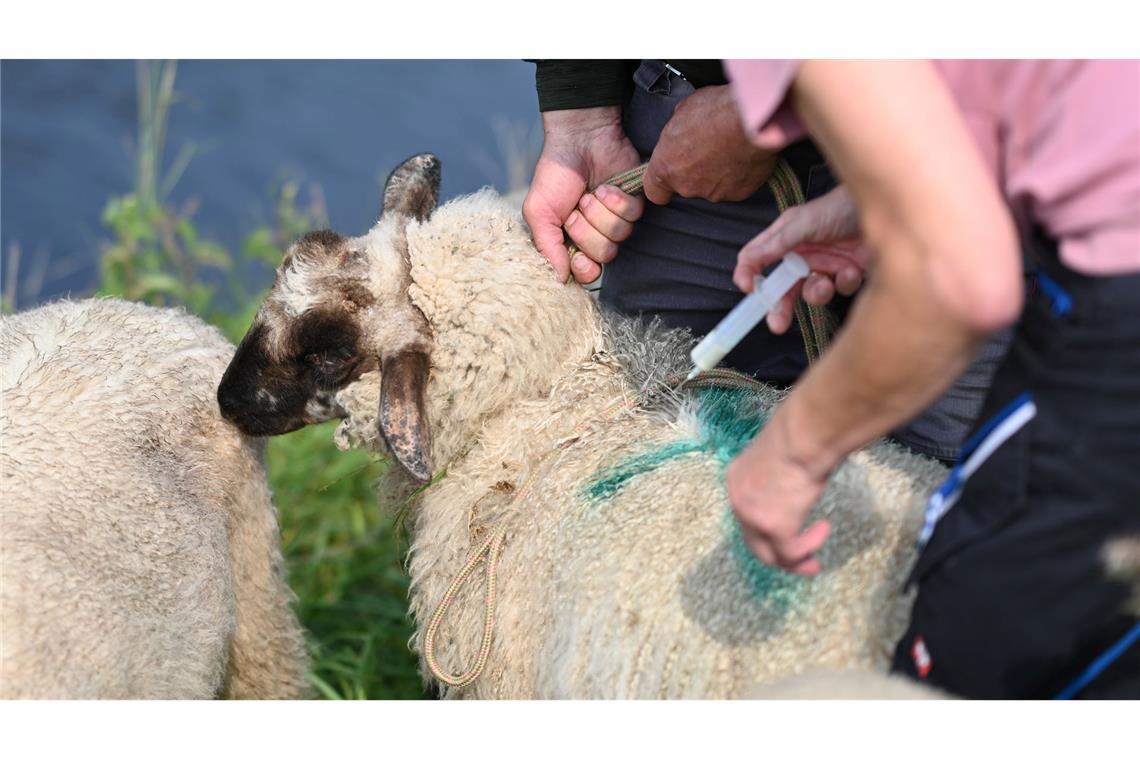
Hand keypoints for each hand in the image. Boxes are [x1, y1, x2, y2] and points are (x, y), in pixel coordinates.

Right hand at [522, 107, 644, 282]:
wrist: (577, 140)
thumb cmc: (555, 175)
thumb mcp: (539, 212)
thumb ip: (547, 248)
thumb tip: (559, 279)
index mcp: (572, 241)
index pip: (587, 273)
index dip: (584, 269)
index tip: (576, 257)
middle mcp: (597, 234)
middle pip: (604, 256)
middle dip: (587, 231)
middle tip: (576, 210)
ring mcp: (617, 219)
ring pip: (619, 236)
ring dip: (600, 212)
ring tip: (589, 194)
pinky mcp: (634, 202)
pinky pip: (633, 216)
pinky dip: (616, 200)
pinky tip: (606, 187)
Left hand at [643, 85, 778, 205]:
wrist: (752, 120)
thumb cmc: (715, 110)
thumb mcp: (684, 110)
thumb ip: (678, 129)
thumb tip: (683, 128)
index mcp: (666, 167)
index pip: (654, 191)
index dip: (662, 183)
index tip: (670, 172)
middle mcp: (687, 186)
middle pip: (686, 185)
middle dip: (695, 170)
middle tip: (708, 147)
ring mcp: (713, 193)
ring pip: (711, 187)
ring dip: (717, 172)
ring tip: (729, 148)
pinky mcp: (739, 194)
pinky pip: (735, 186)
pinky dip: (738, 175)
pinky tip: (743, 155)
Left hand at [726, 405, 833, 575]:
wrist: (805, 436)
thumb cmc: (799, 436)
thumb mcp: (780, 457)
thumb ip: (779, 475)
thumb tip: (795, 483)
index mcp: (737, 478)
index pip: (748, 515)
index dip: (767, 530)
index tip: (791, 534)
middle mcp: (738, 500)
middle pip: (754, 541)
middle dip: (779, 556)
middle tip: (805, 562)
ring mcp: (752, 516)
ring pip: (771, 554)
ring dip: (794, 561)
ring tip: (814, 563)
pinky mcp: (773, 527)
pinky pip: (791, 551)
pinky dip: (809, 546)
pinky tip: (823, 529)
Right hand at [733, 185, 870, 333]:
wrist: (885, 207)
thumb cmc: (840, 206)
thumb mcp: (803, 222)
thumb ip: (777, 243)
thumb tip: (747, 261)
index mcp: (785, 239)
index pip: (757, 259)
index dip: (749, 275)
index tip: (748, 290)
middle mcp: (802, 254)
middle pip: (783, 287)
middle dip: (779, 307)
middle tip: (777, 324)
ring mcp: (825, 265)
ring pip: (811, 293)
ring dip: (816, 293)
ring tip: (825, 285)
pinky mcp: (847, 274)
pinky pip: (839, 289)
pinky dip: (844, 283)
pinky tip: (852, 269)